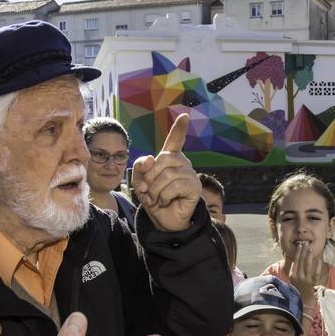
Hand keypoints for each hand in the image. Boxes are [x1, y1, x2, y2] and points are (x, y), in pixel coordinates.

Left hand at [130, 113, 200, 231]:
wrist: (162, 220)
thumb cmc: (153, 198)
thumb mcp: (139, 181)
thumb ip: (140, 167)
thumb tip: (151, 158)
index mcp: (170, 159)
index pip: (175, 140)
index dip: (179, 128)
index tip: (184, 115)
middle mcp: (183, 163)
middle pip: (162, 160)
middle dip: (150, 177)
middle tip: (148, 191)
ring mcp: (191, 175)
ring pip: (167, 175)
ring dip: (155, 190)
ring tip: (156, 198)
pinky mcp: (195, 187)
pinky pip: (175, 186)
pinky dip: (164, 196)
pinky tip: (165, 202)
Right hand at [283, 240, 323, 313]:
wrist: (303, 302)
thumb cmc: (298, 290)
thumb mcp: (294, 280)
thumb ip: (295, 270)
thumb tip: (297, 259)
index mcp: (293, 275)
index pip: (296, 261)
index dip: (298, 252)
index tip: (300, 245)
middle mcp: (298, 277)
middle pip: (301, 261)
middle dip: (304, 251)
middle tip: (306, 243)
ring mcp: (305, 281)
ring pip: (307, 266)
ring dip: (309, 256)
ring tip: (311, 248)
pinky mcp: (312, 284)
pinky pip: (315, 274)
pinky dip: (317, 267)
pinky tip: (319, 261)